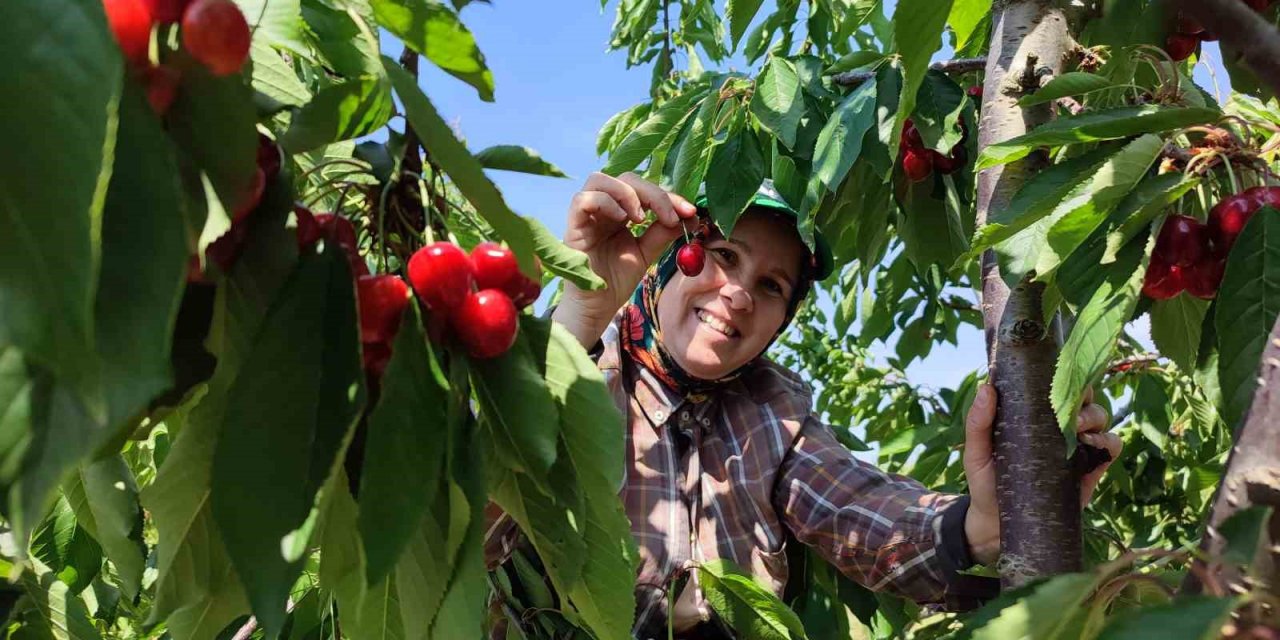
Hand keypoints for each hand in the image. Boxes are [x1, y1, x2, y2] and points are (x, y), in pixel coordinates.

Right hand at [553, 172, 697, 346]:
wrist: (597, 307)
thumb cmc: (617, 279)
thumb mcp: (647, 252)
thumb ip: (664, 232)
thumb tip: (691, 216)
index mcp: (620, 210)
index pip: (644, 189)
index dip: (668, 196)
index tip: (689, 212)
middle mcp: (602, 208)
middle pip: (625, 178)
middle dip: (653, 193)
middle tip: (670, 216)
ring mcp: (585, 215)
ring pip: (599, 179)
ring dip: (627, 193)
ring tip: (641, 219)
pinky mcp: (573, 226)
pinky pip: (582, 200)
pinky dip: (605, 202)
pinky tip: (621, 219)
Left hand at [959, 384, 1121, 565]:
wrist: (997, 523)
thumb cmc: (985, 481)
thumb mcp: (976, 451)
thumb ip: (978, 422)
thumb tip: (986, 388)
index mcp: (1034, 415)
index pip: (1055, 386)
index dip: (1063, 374)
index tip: (1057, 375)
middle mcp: (1058, 426)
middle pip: (1083, 398)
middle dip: (1082, 395)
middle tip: (1067, 408)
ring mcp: (1076, 447)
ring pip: (1100, 418)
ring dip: (1094, 416)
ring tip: (1077, 428)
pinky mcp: (1089, 470)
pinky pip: (1111, 448)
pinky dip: (1109, 441)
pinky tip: (1092, 444)